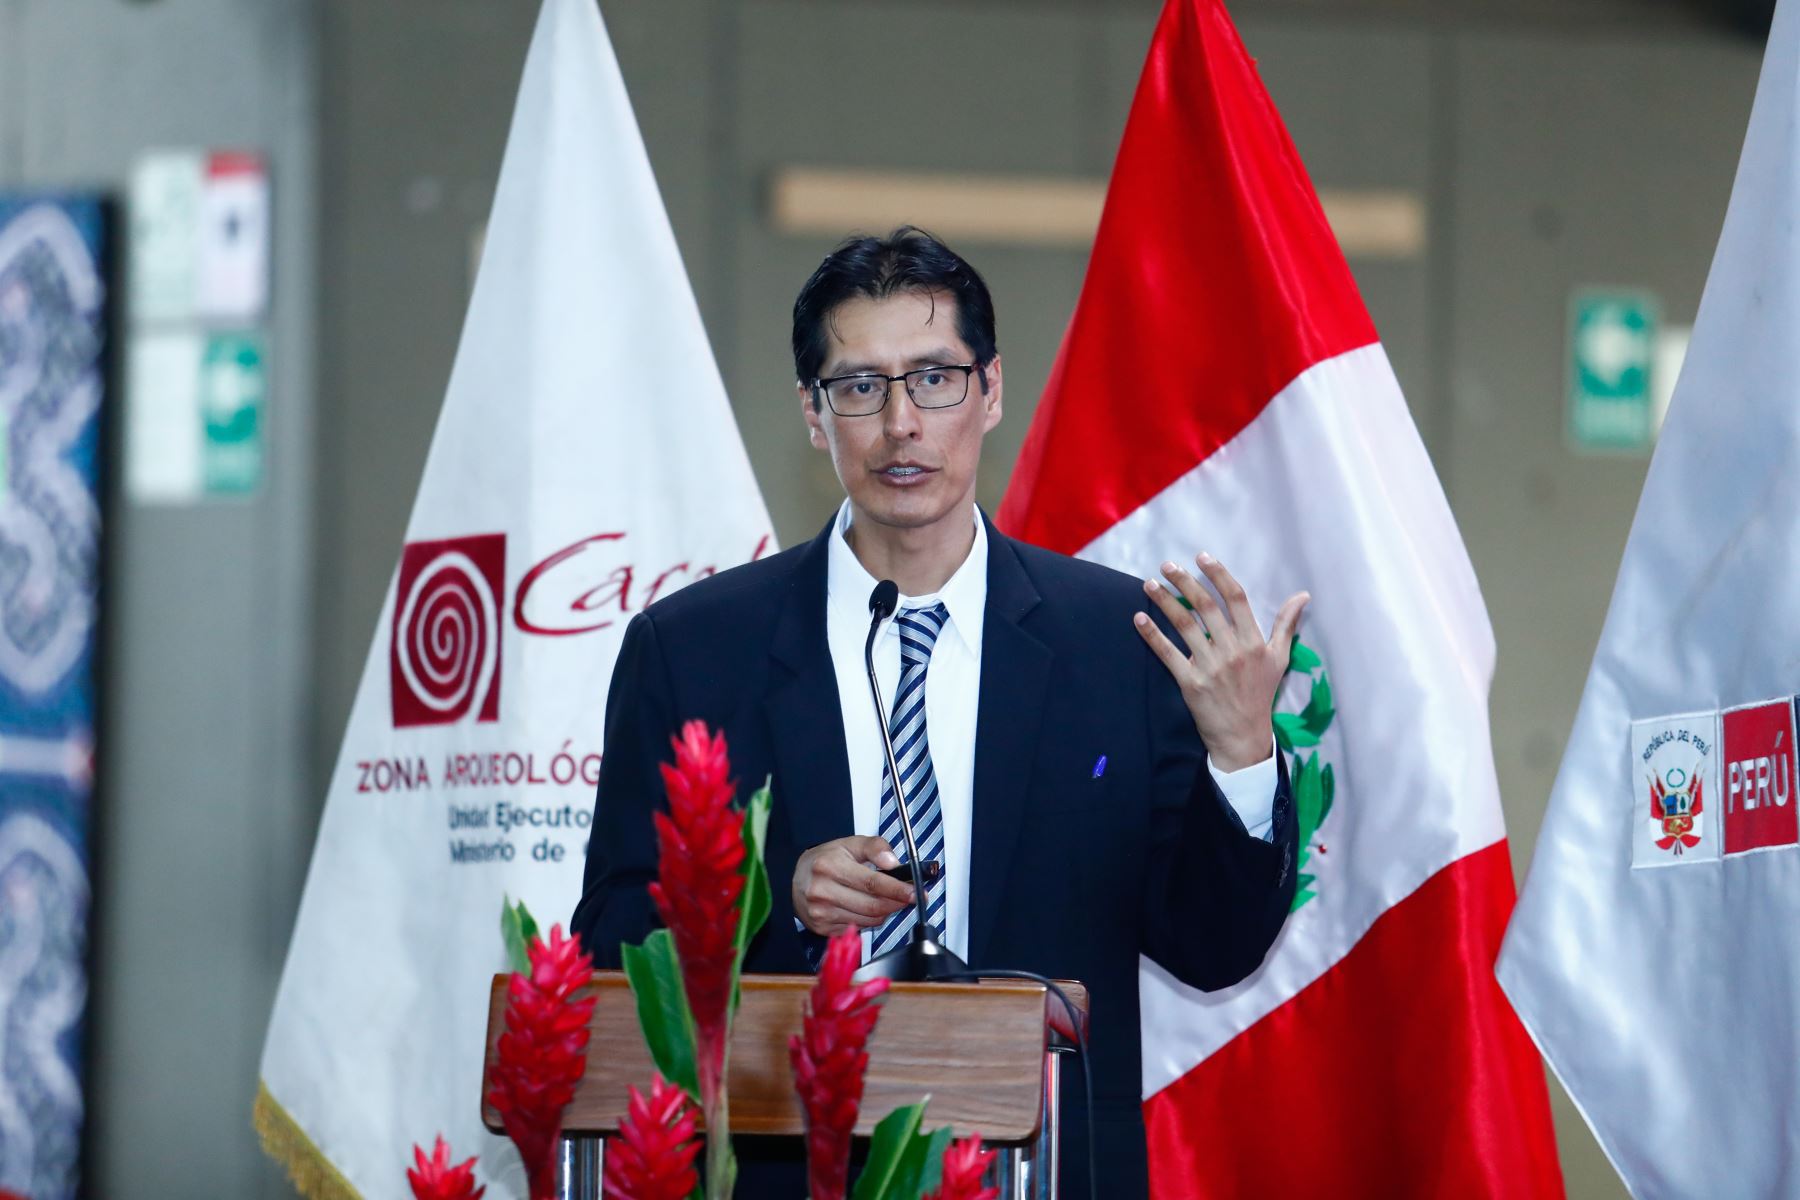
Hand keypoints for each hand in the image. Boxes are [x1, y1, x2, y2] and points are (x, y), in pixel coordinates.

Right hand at [792, 835, 915, 936]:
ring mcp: (821, 913)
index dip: (897, 889)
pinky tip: (866, 906)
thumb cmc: (826, 860)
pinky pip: (859, 928)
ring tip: (885, 898)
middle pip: (872, 906)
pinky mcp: (823, 928)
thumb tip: (894, 863)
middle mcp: (822, 891)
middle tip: (909, 897)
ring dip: (884, 911)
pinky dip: (869, 919)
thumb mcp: (849, 843)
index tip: (915, 892)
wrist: (794, 879)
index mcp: (830, 866)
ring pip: (868, 920)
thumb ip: (875, 847)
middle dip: (896, 903)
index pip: (872, 882)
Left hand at [1133, 553, 1308, 772]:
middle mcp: (1233, 651)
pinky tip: (1139, 618)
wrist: (1244, 737)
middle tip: (1168, 565)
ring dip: (1165, 602)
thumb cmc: (1261, 695)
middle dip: (1185, 582)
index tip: (1202, 557)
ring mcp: (1211, 667)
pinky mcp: (1190, 683)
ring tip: (1149, 584)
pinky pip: (1168, 654)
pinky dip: (1152, 635)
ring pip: (1185, 626)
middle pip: (1207, 607)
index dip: (1218, 574)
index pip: (1236, 599)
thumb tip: (1303, 595)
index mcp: (1254, 642)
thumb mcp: (1280, 659)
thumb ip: (1287, 625)